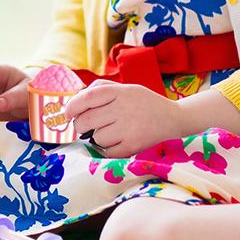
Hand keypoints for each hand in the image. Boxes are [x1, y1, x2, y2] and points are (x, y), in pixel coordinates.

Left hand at [64, 80, 182, 158]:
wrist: (172, 118)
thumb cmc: (142, 102)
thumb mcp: (125, 88)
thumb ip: (100, 88)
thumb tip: (75, 98)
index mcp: (120, 92)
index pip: (88, 97)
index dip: (73, 106)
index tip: (67, 113)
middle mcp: (123, 109)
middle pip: (87, 120)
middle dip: (80, 125)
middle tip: (83, 126)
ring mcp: (128, 129)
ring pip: (96, 138)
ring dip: (96, 137)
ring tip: (107, 132)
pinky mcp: (133, 146)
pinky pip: (107, 151)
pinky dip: (106, 148)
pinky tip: (114, 141)